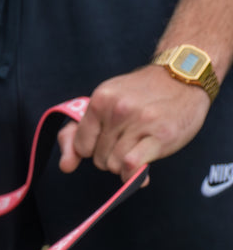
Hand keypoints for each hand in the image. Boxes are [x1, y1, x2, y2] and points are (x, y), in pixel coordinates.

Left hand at [58, 65, 210, 180]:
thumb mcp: (105, 104)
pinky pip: (131, 167)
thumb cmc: (142, 95)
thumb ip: (77, 134)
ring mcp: (140, 121)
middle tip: (130, 137)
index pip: (82, 147)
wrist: (184, 76)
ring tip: (140, 144)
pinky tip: (142, 165)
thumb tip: (66, 166)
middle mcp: (118, 109)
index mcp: (101, 99)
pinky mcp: (160, 136)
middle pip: (99, 159)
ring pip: (115, 166)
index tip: (110, 138)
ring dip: (125, 164)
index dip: (95, 148)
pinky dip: (133, 174)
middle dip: (112, 156)